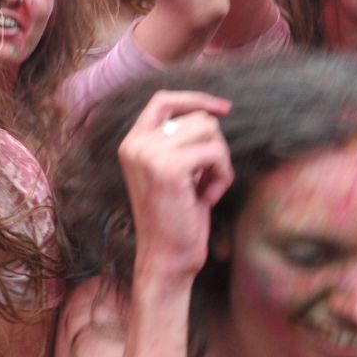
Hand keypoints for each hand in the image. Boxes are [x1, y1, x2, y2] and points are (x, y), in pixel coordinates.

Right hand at [118, 91, 234, 280]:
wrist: (166, 257)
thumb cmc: (176, 218)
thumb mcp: (174, 171)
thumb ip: (180, 142)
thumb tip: (211, 112)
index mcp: (131, 143)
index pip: (163, 100)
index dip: (195, 99)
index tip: (224, 108)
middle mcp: (135, 144)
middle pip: (197, 117)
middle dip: (215, 145)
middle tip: (207, 179)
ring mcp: (148, 154)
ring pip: (209, 130)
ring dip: (220, 161)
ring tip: (207, 188)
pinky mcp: (168, 168)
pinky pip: (215, 152)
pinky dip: (222, 175)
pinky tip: (208, 199)